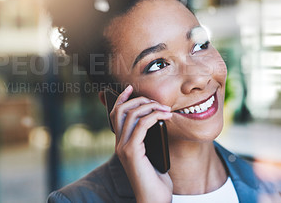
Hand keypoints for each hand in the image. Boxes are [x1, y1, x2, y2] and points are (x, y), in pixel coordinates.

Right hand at [110, 85, 172, 202]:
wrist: (153, 198)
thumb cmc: (156, 178)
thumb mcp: (152, 153)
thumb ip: (148, 137)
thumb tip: (157, 118)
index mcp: (121, 143)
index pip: (115, 115)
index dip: (121, 99)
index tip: (130, 88)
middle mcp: (118, 144)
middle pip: (121, 111)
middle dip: (139, 100)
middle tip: (157, 102)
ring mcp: (123, 147)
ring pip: (131, 115)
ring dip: (150, 107)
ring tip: (165, 109)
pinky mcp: (131, 152)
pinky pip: (141, 125)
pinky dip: (154, 116)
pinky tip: (166, 117)